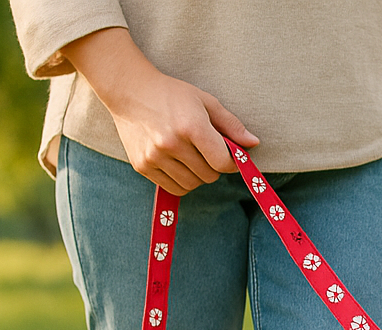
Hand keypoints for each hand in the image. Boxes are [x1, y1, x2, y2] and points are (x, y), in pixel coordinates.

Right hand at [63, 28, 258, 195]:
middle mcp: (172, 144)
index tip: (229, 156)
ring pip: (192, 184)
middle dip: (213, 166)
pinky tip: (176, 163)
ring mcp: (154, 157)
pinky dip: (181, 181)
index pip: (223, 163)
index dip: (232, 163)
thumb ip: (231, 124)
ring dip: (197, 175)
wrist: (128, 90)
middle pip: (209, 176)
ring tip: (190, 155)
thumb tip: (254, 144)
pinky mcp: (142, 166)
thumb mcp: (205, 101)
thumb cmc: (171, 94)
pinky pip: (174, 188)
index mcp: (191, 127)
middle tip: (204, 150)